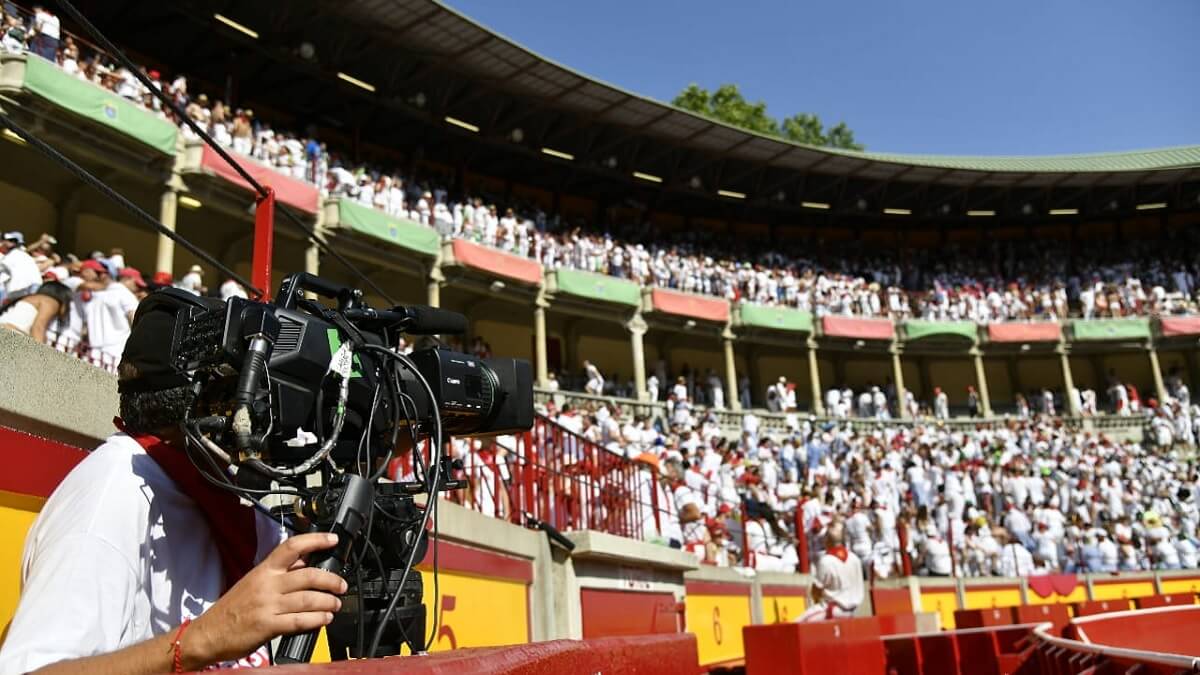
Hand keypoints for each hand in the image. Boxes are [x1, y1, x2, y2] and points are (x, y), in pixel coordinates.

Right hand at [183, 533, 345, 668]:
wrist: (208, 633)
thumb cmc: (232, 608)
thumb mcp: (253, 581)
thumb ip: (279, 572)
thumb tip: (304, 561)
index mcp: (264, 570)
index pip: (292, 547)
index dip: (315, 540)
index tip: (333, 540)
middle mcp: (267, 585)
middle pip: (308, 575)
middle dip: (331, 580)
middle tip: (341, 585)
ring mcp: (267, 605)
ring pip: (308, 599)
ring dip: (328, 602)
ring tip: (335, 605)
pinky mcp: (267, 626)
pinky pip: (299, 621)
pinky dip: (316, 620)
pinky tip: (324, 619)